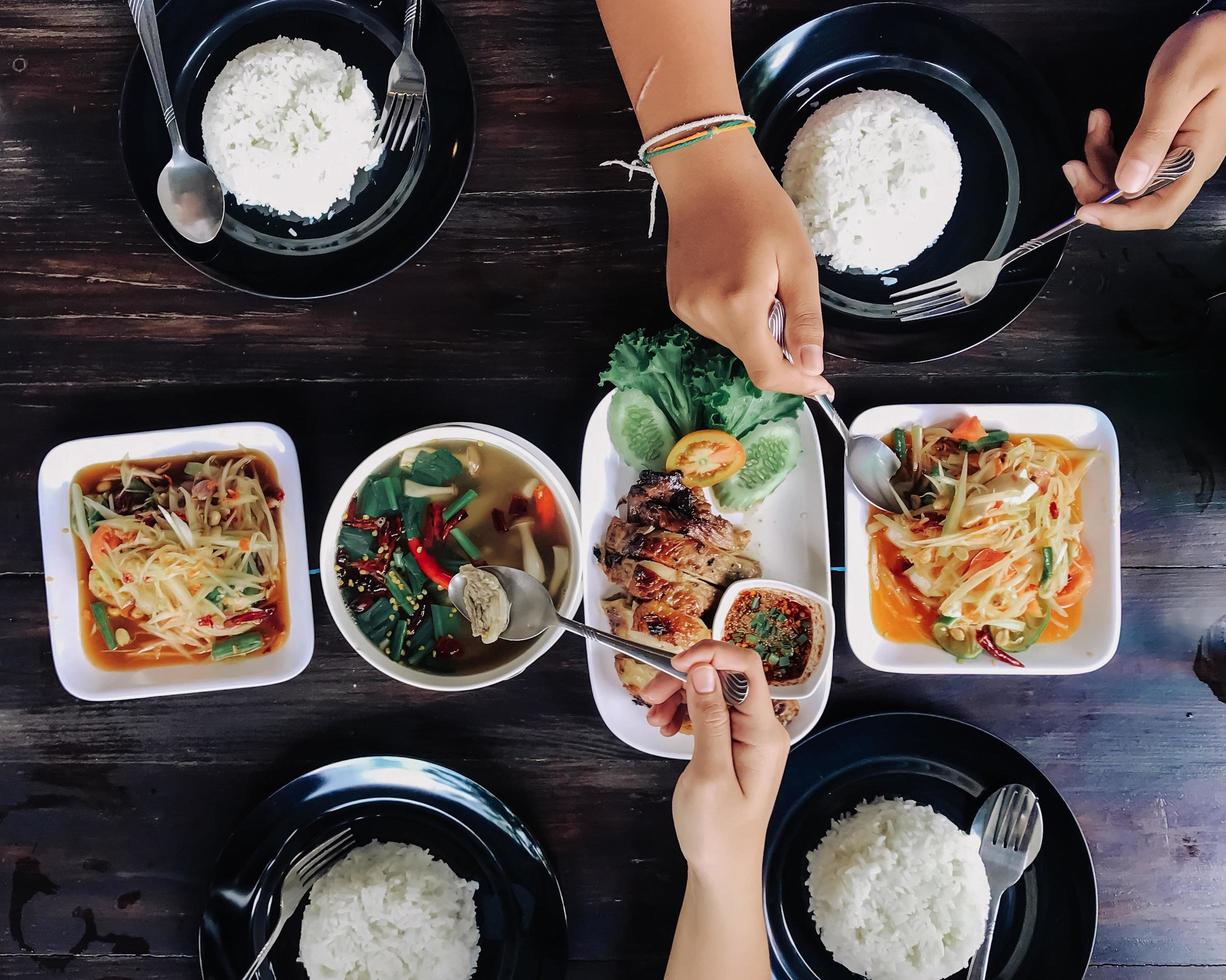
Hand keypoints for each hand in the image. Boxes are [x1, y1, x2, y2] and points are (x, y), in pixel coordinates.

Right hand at [652, 131, 833, 397]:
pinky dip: (736, 316)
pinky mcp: (678, 302)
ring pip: (735, 343)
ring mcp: (686, 310)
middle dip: (779, 344)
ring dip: (757, 327)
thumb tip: (811, 368)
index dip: (797, 385)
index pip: (767, 372)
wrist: (708, 176)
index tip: (822, 385)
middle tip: (787, 296)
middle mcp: (705, 316)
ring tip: (760, 280)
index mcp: (738, 306)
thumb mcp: (798, 261)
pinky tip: (738, 279)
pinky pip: (716, 326)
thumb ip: (804, 319)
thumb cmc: (759, 208)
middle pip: (751, 357)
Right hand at [656, 641, 789, 878]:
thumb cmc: (717, 832)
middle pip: (723, 677)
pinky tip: (663, 726)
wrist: (720, 871)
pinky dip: (681, 712)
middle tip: (649, 697)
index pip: (747, 668)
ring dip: (678, 696)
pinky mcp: (730, 743)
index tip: (675, 664)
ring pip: (710, 692)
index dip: (712, 654)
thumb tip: (704, 670)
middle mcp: (760, 728)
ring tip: (652, 717)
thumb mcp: (709, 775)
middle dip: (684, 678)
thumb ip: (710, 720)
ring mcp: (745, 735)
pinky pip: (706, 711)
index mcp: (764, 733)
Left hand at [1063, 12, 1225, 229]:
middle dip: (1099, 187)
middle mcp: (1188, 163)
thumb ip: (1152, 136)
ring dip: (1100, 161)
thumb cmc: (1215, 46)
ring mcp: (1177, 154)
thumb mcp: (1176, 87)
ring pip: (1128, 179)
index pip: (1158, 208)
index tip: (1085, 212)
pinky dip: (1109, 147)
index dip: (1119, 218)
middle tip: (1074, 165)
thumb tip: (1129, 181)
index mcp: (1196, 157)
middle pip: (1137, 200)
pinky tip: (1103, 125)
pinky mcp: (1167, 143)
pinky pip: (1132, 159)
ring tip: (1095, 126)